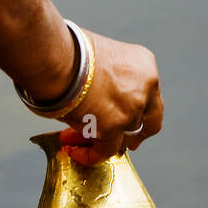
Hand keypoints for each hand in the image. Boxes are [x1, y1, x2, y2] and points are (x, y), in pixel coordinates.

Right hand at [60, 30, 163, 165]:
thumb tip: (97, 98)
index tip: (131, 124)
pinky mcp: (113, 127)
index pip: (150, 97)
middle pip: (147, 122)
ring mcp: (132, 109)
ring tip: (79, 144)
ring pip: (124, 139)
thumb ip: (109, 78)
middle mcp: (145, 88)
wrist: (57, 57)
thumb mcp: (102, 56)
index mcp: (144, 65)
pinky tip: (76, 152)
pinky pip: (105, 150)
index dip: (141, 114)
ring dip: (102, 143)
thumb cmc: (68, 52)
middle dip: (134, 136)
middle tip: (124, 146)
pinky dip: (91, 155)